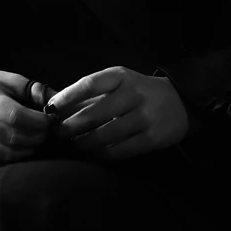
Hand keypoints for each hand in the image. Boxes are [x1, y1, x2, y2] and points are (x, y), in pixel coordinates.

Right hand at [0, 67, 52, 163]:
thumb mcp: (6, 78)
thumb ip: (33, 90)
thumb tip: (59, 102)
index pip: (14, 115)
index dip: (37, 122)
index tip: (50, 120)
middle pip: (12, 137)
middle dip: (37, 138)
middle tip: (49, 133)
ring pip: (6, 153)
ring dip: (29, 150)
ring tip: (40, 141)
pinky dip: (16, 156)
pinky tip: (25, 147)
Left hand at [46, 66, 190, 161]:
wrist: (180, 102)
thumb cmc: (138, 92)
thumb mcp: (118, 83)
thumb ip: (90, 94)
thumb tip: (55, 110)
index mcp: (122, 76)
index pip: (89, 84)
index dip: (66, 98)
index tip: (51, 109)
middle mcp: (134, 94)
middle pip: (92, 115)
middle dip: (69, 127)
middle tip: (57, 134)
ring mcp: (144, 117)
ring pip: (103, 136)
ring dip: (82, 143)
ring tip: (74, 144)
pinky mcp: (152, 138)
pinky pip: (119, 151)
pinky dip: (101, 154)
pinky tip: (94, 153)